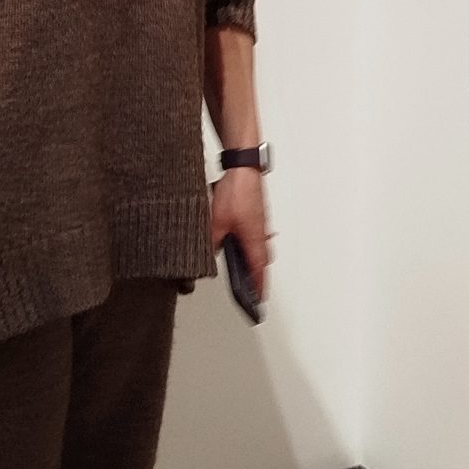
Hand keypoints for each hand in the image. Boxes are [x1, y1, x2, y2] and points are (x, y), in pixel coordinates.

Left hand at [208, 166, 269, 301]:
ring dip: (252, 259)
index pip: (258, 272)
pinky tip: (236, 243)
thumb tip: (208, 254)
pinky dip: (247, 245)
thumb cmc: (237, 191)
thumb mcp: (216, 223)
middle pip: (260, 261)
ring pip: (257, 248)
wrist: (242, 167)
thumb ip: (212, 242)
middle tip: (254, 289)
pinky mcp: (254, 214)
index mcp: (254, 240)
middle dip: (256, 276)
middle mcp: (259, 233)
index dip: (257, 288)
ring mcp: (258, 223)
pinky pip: (253, 236)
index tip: (258, 301)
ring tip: (245, 271)